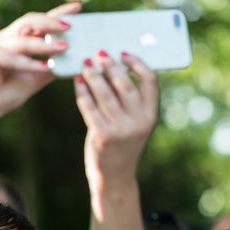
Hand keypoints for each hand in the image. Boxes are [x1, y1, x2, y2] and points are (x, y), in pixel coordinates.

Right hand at [0, 2, 81, 120]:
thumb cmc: (12, 89)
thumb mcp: (40, 77)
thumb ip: (55, 67)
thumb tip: (79, 61)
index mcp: (21, 38)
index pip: (41, 21)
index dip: (59, 12)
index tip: (78, 6)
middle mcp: (8, 38)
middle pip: (30, 21)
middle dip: (51, 22)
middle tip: (70, 26)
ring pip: (22, 39)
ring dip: (45, 44)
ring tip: (65, 47)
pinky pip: (10, 58)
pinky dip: (29, 63)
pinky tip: (45, 67)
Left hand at [74, 51, 158, 192]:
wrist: (116, 176)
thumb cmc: (123, 143)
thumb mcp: (135, 123)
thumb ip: (129, 101)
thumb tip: (113, 67)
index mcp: (151, 115)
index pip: (150, 82)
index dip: (138, 64)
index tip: (124, 54)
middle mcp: (139, 122)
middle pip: (125, 85)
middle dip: (111, 66)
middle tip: (99, 54)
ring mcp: (121, 130)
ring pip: (105, 94)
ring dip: (94, 76)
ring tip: (86, 65)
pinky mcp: (103, 136)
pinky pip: (90, 108)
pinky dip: (83, 93)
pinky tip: (78, 83)